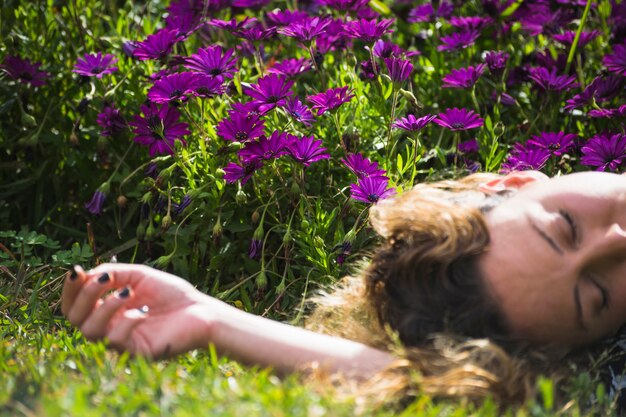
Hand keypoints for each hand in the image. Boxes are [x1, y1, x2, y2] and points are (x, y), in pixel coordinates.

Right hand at [62, 263, 214, 358]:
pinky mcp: (136, 352)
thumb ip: (113, 273)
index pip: (75, 304)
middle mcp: (110, 326)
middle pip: (75, 318)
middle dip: (85, 295)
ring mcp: (122, 341)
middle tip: (105, 280)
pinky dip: (126, 322)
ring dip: (106, 307)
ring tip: (129, 293)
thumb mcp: (140, 276)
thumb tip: (86, 274)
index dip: (71, 289)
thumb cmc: (172, 294)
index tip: (76, 270)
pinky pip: (116, 341)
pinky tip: (143, 312)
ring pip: (91, 331)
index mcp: (107, 309)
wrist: (201, 311)